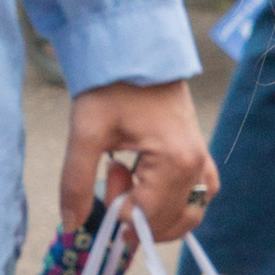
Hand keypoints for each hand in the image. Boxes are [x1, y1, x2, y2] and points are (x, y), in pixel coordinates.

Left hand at [61, 81, 217, 241]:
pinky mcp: (202, 157)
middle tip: (117, 176)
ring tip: (134, 183)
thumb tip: (70, 227)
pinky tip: (155, 189)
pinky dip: (178, 206)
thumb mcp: (85, 133)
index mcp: (174, 162)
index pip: (145, 216)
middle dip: (136, 214)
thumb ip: (76, 183)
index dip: (118, 208)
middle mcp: (196, 167)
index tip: (108, 170)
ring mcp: (203, 162)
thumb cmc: (112, 84)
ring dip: (157, 217)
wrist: (137, 47)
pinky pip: (200, 198)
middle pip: (168, 223)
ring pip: (188, 217)